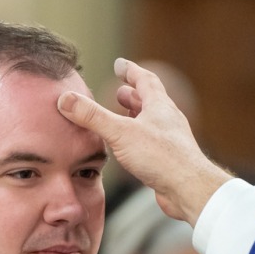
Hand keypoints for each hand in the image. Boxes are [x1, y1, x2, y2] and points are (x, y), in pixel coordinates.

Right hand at [58, 58, 232, 226]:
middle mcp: (168, 120)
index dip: (131, 70)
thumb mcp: (120, 133)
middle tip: (119, 92)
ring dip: (137, 118)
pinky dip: (139, 140)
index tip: (120, 64)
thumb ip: (92, 116)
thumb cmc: (161, 158)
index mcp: (160, 106)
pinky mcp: (169, 160)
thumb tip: (65, 99)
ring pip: (152, 123)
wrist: (189, 189)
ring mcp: (171, 141)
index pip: (145, 80)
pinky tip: (132, 149)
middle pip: (150, 101)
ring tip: (124, 117)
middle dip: (133, 95)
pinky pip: (152, 143)